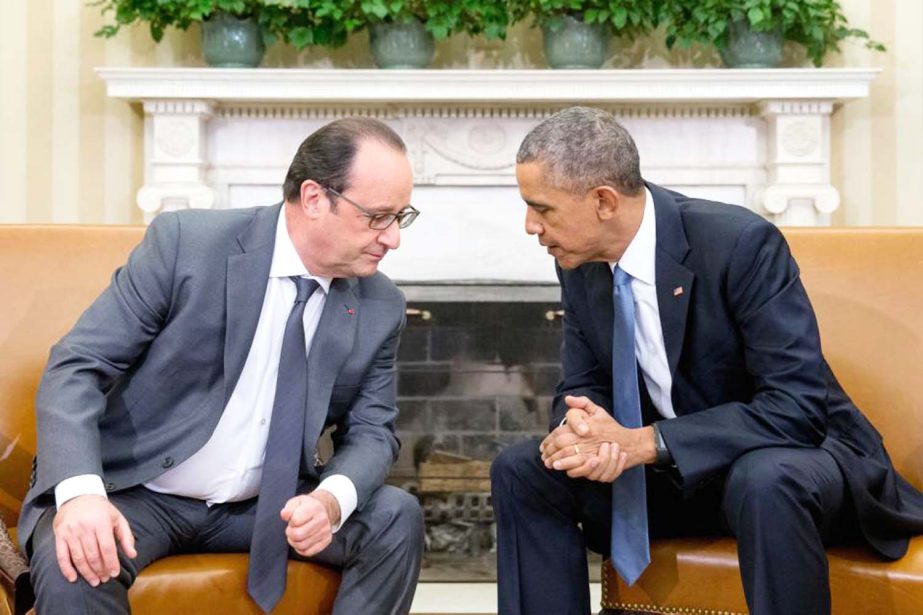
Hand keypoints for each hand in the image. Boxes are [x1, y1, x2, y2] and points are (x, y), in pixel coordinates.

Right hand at [53, 495, 135, 584]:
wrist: (78, 496)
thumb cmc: (101, 510)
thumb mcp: (118, 518)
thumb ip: (126, 537)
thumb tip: (133, 555)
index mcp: (101, 522)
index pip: (107, 548)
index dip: (111, 563)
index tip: (114, 574)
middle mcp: (85, 527)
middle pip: (93, 555)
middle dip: (100, 570)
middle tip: (104, 579)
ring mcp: (70, 532)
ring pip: (79, 558)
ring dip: (87, 573)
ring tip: (94, 581)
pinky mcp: (59, 535)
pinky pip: (62, 556)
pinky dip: (67, 569)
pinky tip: (73, 578)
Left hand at [280, 490, 340, 557]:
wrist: (322, 509)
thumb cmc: (306, 507)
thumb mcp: (296, 502)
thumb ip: (289, 508)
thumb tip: (284, 514)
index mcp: (314, 508)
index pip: (296, 520)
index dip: (290, 522)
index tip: (292, 520)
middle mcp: (322, 520)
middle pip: (298, 535)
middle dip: (290, 533)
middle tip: (291, 529)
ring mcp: (326, 531)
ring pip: (302, 545)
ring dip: (294, 542)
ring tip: (296, 535)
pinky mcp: (326, 541)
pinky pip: (308, 552)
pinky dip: (301, 549)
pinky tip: (301, 541)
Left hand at [542, 396, 657, 474]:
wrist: (628, 443)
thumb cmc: (610, 427)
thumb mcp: (598, 411)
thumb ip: (583, 404)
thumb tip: (568, 399)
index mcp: (585, 424)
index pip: (560, 432)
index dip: (549, 440)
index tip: (543, 447)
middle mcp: (587, 437)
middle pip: (562, 444)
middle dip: (550, 452)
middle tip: (544, 457)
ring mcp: (592, 450)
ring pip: (569, 456)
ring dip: (558, 461)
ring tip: (551, 465)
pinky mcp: (596, 462)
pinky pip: (580, 467)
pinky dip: (570, 469)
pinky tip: (564, 469)